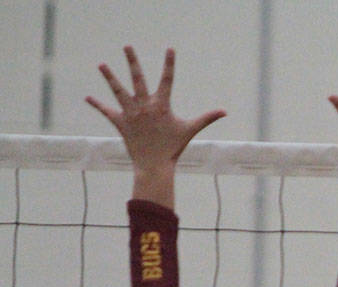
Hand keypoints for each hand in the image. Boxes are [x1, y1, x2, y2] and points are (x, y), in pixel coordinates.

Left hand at [87, 47, 225, 206]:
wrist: (154, 165)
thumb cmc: (173, 147)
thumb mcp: (190, 130)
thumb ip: (206, 118)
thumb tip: (224, 112)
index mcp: (161, 105)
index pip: (167, 79)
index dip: (169, 64)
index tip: (169, 49)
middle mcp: (144, 105)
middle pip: (137, 78)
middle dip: (132, 61)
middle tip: (127, 46)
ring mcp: (131, 113)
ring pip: (118, 91)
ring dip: (109, 77)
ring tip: (101, 65)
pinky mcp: (121, 123)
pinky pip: (107, 111)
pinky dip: (97, 105)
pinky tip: (88, 97)